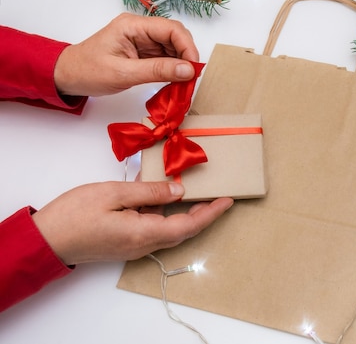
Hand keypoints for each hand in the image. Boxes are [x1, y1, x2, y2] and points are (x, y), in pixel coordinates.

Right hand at [31, 182, 232, 265]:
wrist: (45, 240)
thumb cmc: (74, 215)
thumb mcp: (114, 193)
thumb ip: (149, 192)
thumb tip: (179, 192)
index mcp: (144, 233)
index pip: (189, 225)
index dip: (211, 212)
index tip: (229, 200)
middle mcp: (143, 244)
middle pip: (184, 230)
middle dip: (204, 214)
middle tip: (219, 195)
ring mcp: (134, 246)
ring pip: (169, 229)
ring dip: (186, 213)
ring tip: (198, 193)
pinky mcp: (125, 242)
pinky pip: (153, 227)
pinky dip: (165, 213)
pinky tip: (164, 195)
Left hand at [53, 13, 199, 96]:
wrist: (67, 76)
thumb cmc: (88, 71)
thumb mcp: (123, 73)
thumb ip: (157, 71)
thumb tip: (188, 70)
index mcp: (132, 25)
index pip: (171, 29)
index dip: (187, 47)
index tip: (193, 68)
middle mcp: (140, 28)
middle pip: (175, 36)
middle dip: (187, 55)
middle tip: (191, 78)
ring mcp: (142, 39)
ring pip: (173, 47)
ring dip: (181, 63)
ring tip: (183, 82)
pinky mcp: (143, 51)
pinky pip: (166, 56)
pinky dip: (173, 68)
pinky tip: (174, 80)